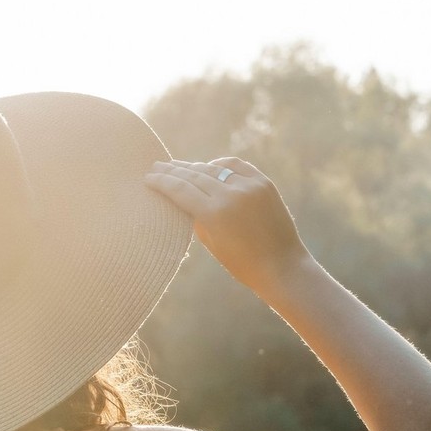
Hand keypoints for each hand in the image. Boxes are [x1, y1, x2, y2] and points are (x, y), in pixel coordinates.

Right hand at [145, 157, 310, 292]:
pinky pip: (236, 166)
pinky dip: (220, 165)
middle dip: (173, 170)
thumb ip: (195, 217)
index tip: (148, 177)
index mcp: (215, 213)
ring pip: (214, 168)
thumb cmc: (242, 264)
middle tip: (157, 165)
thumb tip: (182, 196)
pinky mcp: (264, 182)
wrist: (282, 266)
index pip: (181, 190)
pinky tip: (209, 167)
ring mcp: (250, 185)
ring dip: (194, 166)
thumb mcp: (211, 243)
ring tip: (178, 166)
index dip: (162, 181)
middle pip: (194, 175)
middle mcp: (231, 194)